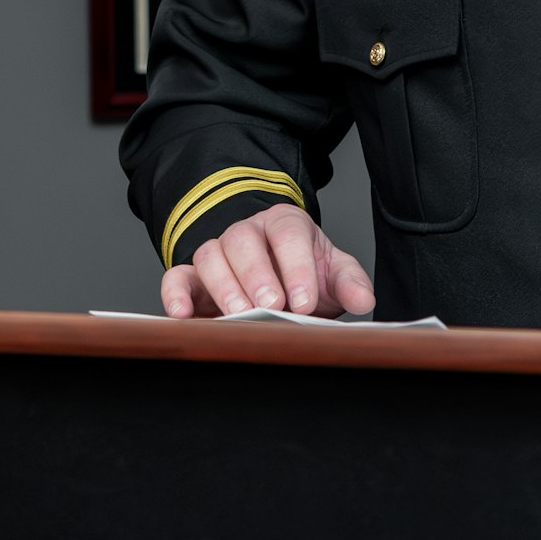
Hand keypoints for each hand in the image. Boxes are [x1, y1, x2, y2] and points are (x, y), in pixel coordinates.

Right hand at [160, 203, 375, 319]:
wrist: (282, 283)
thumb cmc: (306, 276)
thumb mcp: (333, 275)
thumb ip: (350, 283)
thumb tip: (365, 299)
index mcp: (285, 224)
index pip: (288, 233)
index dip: (296, 266)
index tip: (305, 301)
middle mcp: (248, 232)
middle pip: (243, 240)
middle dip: (257, 274)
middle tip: (272, 305)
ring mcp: (218, 253)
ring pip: (210, 255)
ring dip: (223, 286)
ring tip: (239, 315)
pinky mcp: (193, 279)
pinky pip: (177, 277)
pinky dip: (176, 294)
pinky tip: (183, 315)